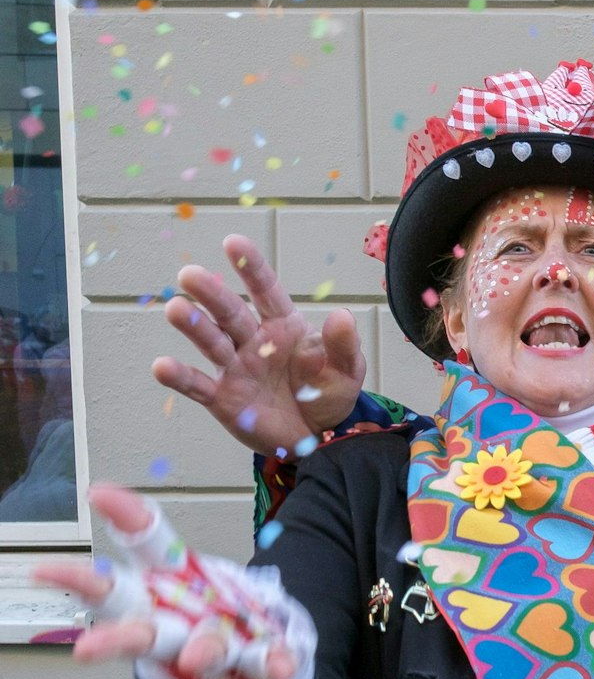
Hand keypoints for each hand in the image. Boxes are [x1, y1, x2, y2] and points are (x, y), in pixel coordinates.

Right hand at [33, 484, 297, 678]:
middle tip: (86, 650)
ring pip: (206, 651)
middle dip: (115, 638)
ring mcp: (213, 647)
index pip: (143, 544)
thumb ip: (151, 533)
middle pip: (142, 629)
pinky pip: (262, 664)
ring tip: (196, 658)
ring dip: (201, 651)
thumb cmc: (204, 609)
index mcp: (163, 583)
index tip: (97, 494)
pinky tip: (281, 666)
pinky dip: (271, 665)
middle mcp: (177, 621)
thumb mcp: (182, 568)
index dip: (125, 517)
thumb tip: (100, 490)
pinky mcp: (250, 666)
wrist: (245, 661)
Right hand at [153, 235, 366, 455]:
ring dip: (194, 326)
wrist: (319, 436)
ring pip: (212, 342)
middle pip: (231, 313)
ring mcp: (236, 367)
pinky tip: (161, 366)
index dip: (250, 267)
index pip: (266, 291)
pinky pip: (198, 385)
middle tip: (190, 274)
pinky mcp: (223, 398)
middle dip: (212, 293)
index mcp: (284, 325)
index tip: (233, 242)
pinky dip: (180, 377)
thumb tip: (341, 316)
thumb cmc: (329, 393)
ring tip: (176, 308)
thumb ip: (342, 344)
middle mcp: (254, 341)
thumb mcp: (347, 369)